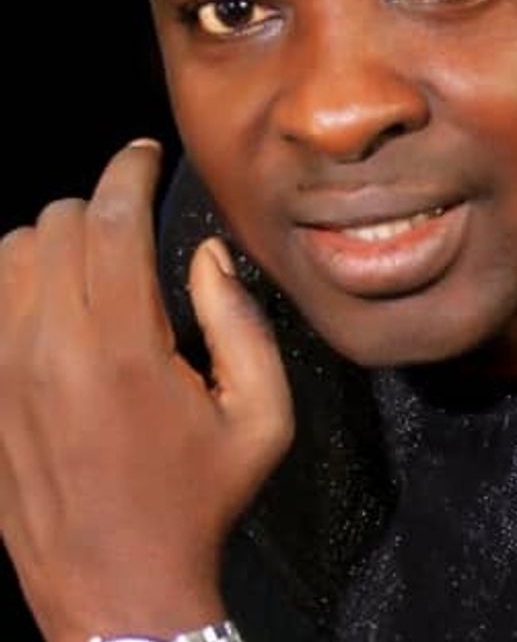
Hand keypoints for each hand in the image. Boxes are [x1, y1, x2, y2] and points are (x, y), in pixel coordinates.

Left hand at [0, 140, 293, 641]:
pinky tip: (54, 304)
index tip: (146, 154)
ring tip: (92, 263)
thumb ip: (242, 323)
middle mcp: (49, 350)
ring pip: (8, 254)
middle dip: (97, 204)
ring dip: (54, 240)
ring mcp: (2, 373)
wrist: (116, 591)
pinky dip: (18, 280)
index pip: (110, 221)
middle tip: (133, 224)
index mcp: (124, 349)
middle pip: (54, 224)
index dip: (128, 170)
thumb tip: (207, 254)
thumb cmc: (200, 500)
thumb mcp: (261, 417)